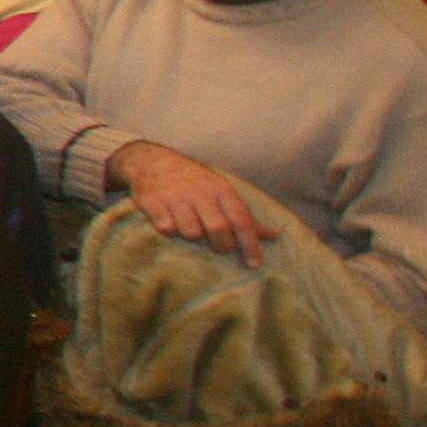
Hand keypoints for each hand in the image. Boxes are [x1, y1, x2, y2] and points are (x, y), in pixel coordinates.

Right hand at [115, 142, 263, 261]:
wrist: (153, 161)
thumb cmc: (195, 182)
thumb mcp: (222, 191)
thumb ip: (244, 215)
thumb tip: (274, 235)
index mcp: (221, 189)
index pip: (241, 220)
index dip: (250, 244)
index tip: (254, 264)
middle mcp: (200, 192)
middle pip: (218, 229)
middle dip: (221, 246)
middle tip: (220, 248)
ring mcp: (176, 197)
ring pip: (191, 232)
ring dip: (193, 237)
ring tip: (191, 229)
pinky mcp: (153, 203)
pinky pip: (166, 229)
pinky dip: (170, 231)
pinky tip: (170, 222)